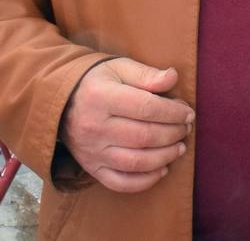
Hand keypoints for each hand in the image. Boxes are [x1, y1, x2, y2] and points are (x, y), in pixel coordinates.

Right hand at [58, 58, 194, 191]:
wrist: (60, 101)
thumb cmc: (97, 81)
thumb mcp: (119, 68)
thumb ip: (146, 74)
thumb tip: (173, 77)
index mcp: (101, 97)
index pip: (146, 108)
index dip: (173, 112)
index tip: (188, 112)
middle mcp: (94, 127)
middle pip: (144, 136)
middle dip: (173, 134)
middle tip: (186, 129)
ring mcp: (91, 151)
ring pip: (135, 162)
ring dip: (164, 157)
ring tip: (179, 147)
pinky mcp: (91, 167)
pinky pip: (119, 182)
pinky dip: (144, 181)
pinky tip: (162, 170)